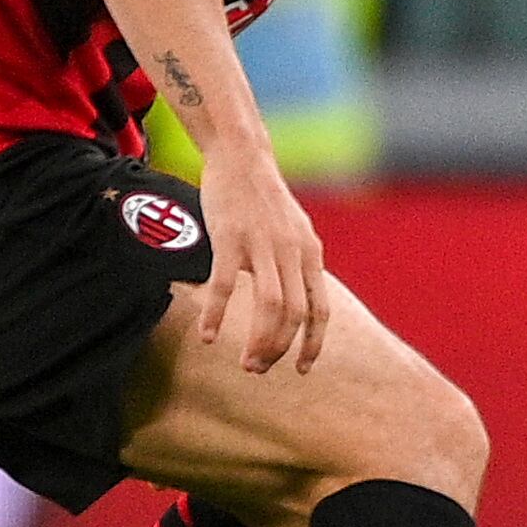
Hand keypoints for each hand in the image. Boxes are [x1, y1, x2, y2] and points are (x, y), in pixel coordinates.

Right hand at [195, 143, 328, 374]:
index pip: (320, 310)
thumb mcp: (296, 231)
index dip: (313, 344)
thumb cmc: (265, 199)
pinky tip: (206, 336)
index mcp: (311, 254)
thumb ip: (300, 264)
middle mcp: (292, 252)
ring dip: (257, 341)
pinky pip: (224, 286)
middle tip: (258, 368)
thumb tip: (301, 301)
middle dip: (278, 349)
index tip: (302, 368)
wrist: (242, 158)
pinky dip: (215, 315)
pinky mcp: (230, 239)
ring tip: (244, 362)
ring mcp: (262, 245)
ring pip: (268, 306)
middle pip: (294, 315)